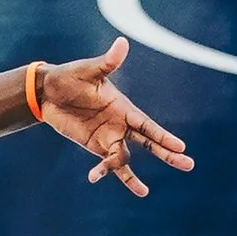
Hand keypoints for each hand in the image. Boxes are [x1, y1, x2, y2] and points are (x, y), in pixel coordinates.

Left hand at [34, 36, 192, 195]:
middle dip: (168, 154)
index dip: (164, 136)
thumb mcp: (89, 70)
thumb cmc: (70, 77)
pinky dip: (104, 173)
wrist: (48, 92)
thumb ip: (108, 63)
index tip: (181, 146)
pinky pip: (105, 164)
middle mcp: (121, 124)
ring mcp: (109, 137)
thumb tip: (122, 43)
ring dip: (131, 176)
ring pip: (126, 159)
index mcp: (124, 107)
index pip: (148, 125)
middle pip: (149, 143)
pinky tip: (96, 178)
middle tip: (189, 165)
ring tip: (144, 192)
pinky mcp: (95, 146)